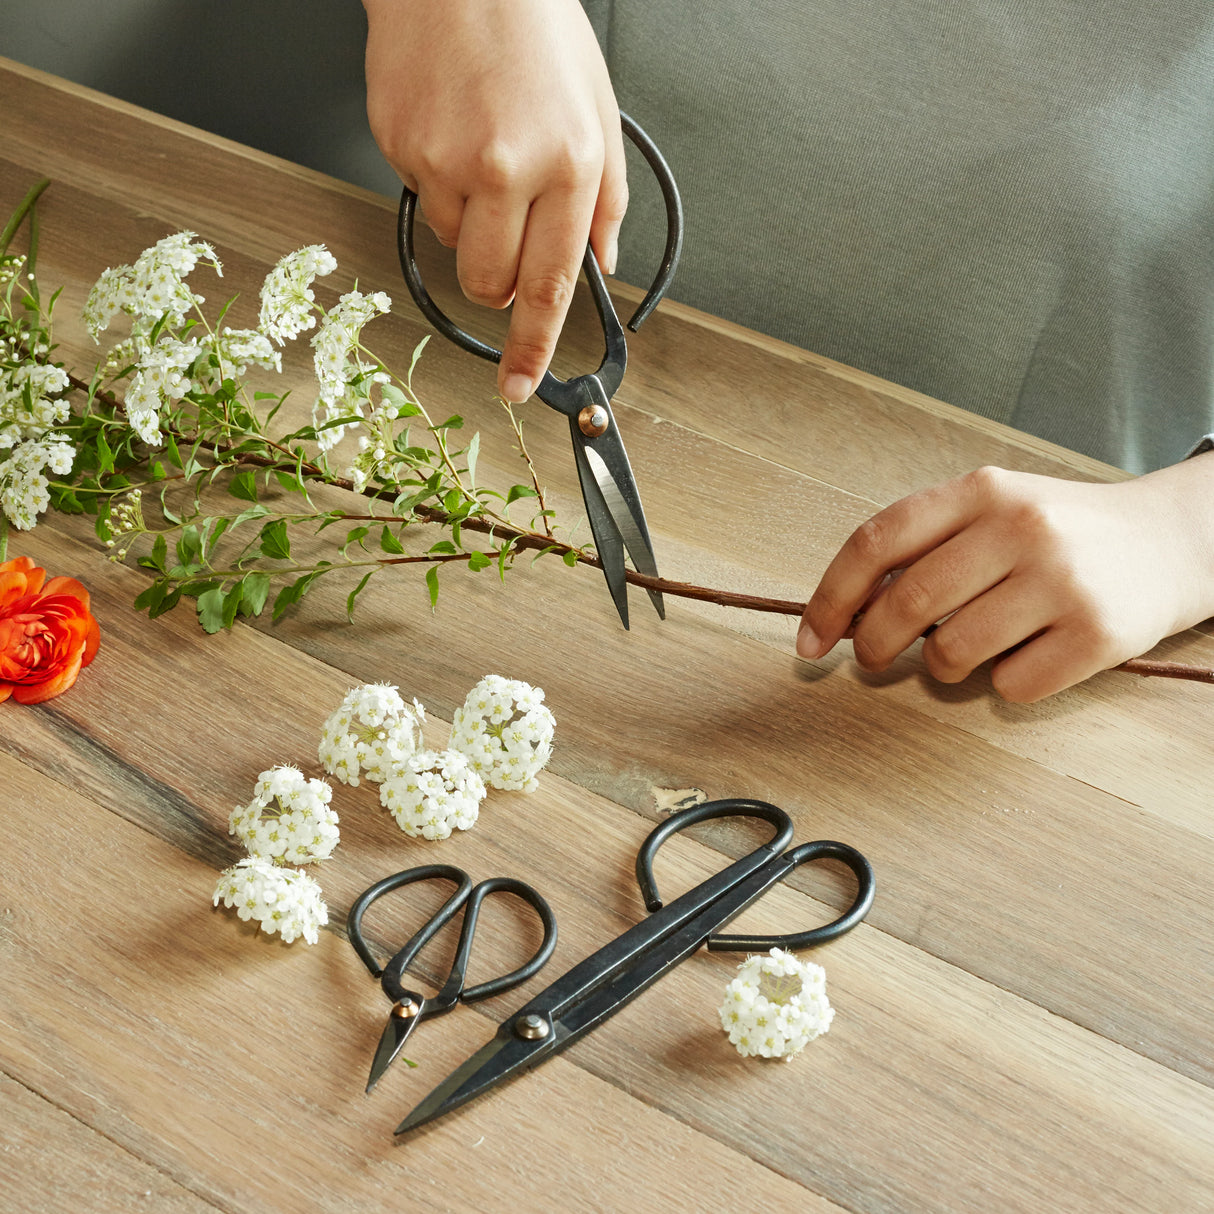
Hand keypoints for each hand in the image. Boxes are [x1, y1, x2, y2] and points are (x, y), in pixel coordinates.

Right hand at [363, 0, 625, 401]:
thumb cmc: (533, 29)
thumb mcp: (598, 111)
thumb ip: (605, 200)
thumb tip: (599, 265)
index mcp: (567, 163)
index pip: (550, 286)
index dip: (534, 347)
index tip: (522, 384)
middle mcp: (506, 167)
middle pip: (490, 285)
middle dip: (499, 282)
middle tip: (508, 232)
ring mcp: (446, 160)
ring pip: (455, 247)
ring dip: (471, 223)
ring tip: (483, 152)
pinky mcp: (402, 147)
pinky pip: (423, 202)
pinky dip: (440, 183)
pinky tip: (454, 131)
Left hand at [797, 458, 1213, 700]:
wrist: (1169, 541)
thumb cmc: (1056, 534)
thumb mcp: (990, 511)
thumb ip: (922, 548)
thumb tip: (846, 613)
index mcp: (981, 491)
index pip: (877, 541)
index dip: (831, 597)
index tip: (811, 639)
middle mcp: (1021, 527)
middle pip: (907, 604)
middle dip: (873, 645)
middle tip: (872, 658)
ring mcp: (1062, 581)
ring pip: (952, 653)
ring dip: (943, 666)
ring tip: (970, 646)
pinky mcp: (1096, 635)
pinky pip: (1009, 685)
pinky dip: (1004, 683)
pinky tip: (1029, 654)